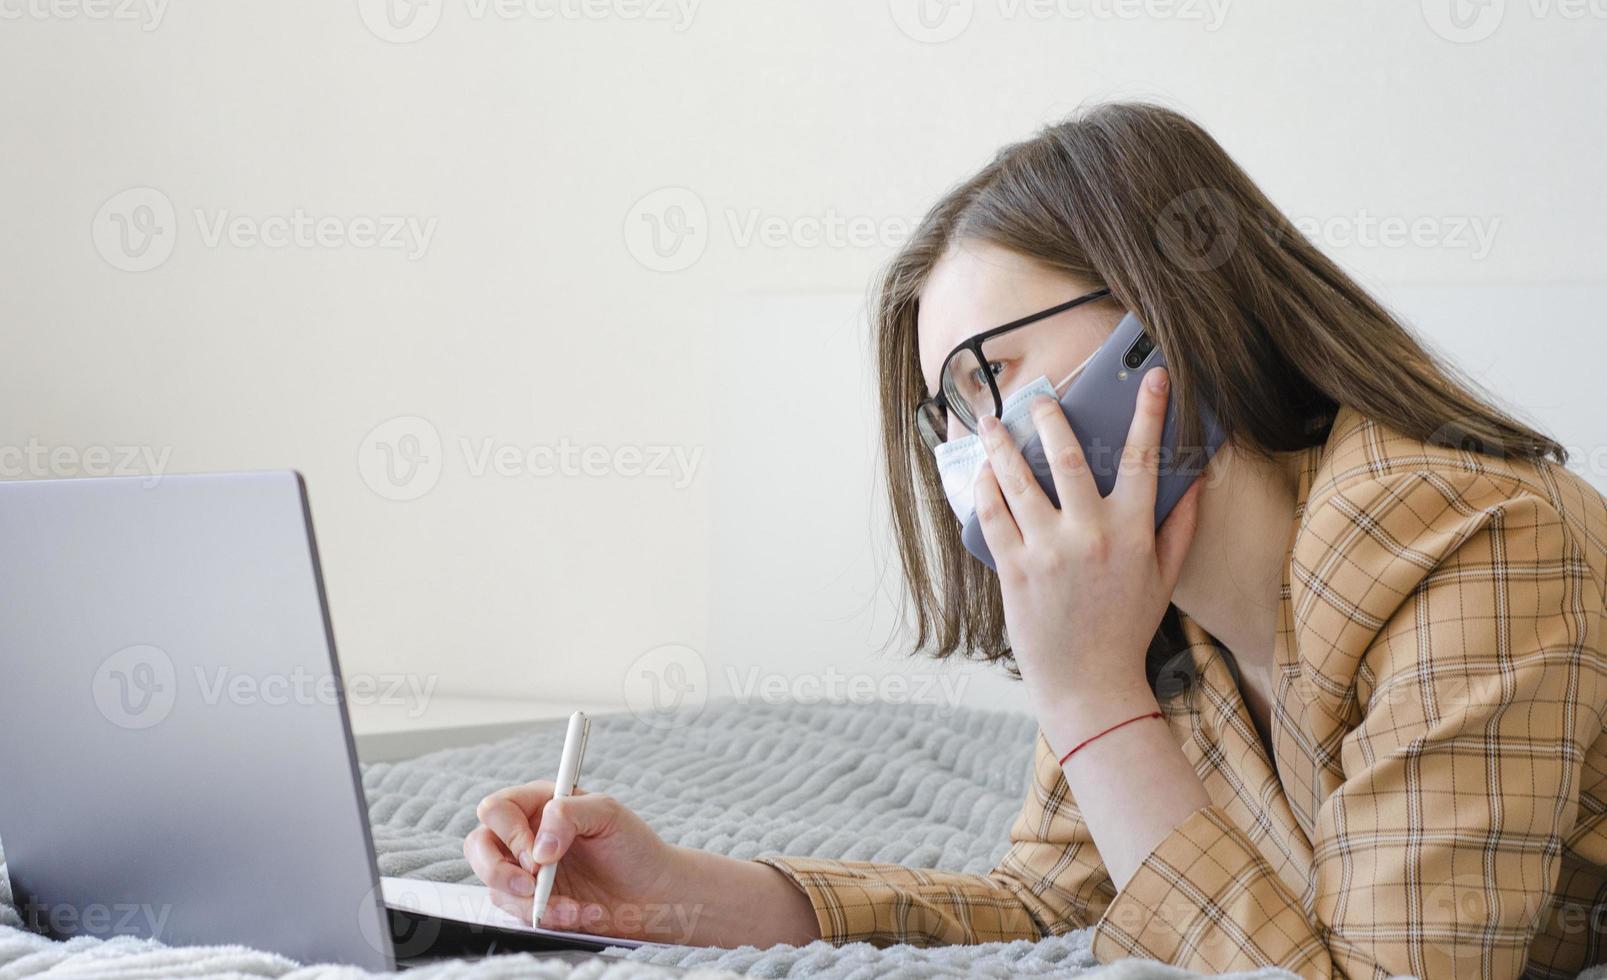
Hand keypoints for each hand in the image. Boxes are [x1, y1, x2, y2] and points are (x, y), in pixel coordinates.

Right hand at [467, 782, 689, 939]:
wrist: (653, 893)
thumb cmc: (633, 846)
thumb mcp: (608, 814)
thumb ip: (568, 815)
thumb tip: (537, 849)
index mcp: (540, 803)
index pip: (496, 809)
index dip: (509, 833)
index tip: (537, 855)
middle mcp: (526, 834)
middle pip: (478, 846)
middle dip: (499, 871)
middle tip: (533, 884)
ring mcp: (526, 871)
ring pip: (495, 885)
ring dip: (531, 901)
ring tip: (571, 906)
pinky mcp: (533, 902)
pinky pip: (518, 913)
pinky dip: (547, 917)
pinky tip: (578, 913)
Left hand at [972, 366, 1200, 753]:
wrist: (1088, 683)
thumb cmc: (1126, 627)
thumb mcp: (1164, 577)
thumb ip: (1181, 524)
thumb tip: (1195, 477)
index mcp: (1132, 532)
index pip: (1144, 458)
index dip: (1150, 412)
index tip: (1154, 376)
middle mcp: (1089, 534)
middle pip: (1068, 455)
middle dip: (1050, 416)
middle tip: (1038, 396)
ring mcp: (1047, 550)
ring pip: (1019, 479)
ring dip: (1003, 443)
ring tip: (991, 421)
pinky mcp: (1013, 568)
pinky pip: (993, 513)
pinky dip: (985, 486)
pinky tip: (983, 471)